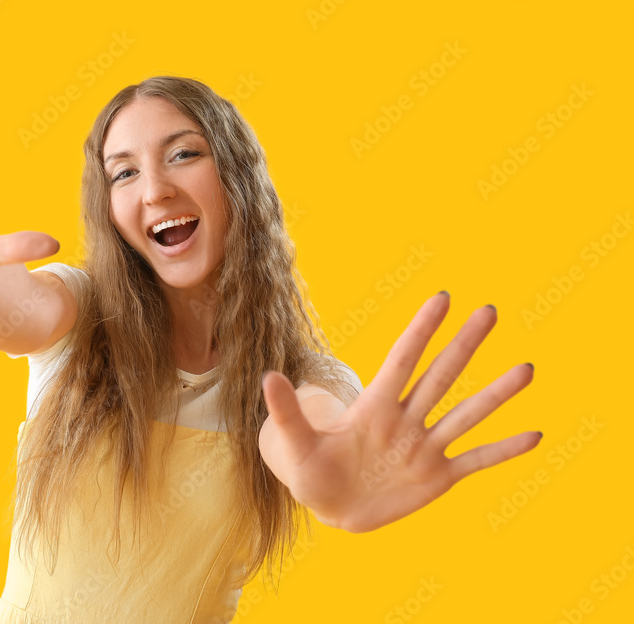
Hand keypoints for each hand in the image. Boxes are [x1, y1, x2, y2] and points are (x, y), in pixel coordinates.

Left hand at [258, 293, 539, 532]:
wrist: (331, 506)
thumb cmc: (311, 470)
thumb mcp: (295, 444)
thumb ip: (288, 413)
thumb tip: (268, 377)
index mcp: (374, 406)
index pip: (402, 359)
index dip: (421, 330)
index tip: (443, 298)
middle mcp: (405, 419)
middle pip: (439, 375)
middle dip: (463, 345)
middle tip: (490, 311)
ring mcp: (424, 446)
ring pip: (465, 414)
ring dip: (495, 394)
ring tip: (526, 369)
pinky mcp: (438, 476)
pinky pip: (476, 460)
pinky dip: (503, 450)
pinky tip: (535, 435)